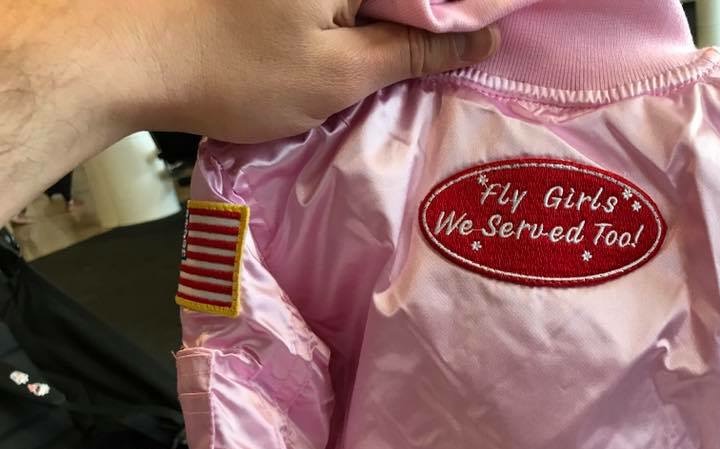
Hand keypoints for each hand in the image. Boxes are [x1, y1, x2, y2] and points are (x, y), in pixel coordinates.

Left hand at [137, 0, 499, 141]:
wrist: (126, 55)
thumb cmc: (235, 71)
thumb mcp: (338, 73)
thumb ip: (414, 50)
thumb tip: (483, 38)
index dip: (469, 13)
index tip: (495, 38)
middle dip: (431, 20)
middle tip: (463, 54)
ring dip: (396, 22)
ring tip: (421, 58)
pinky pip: (340, 0)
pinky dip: (360, 18)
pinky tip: (367, 46)